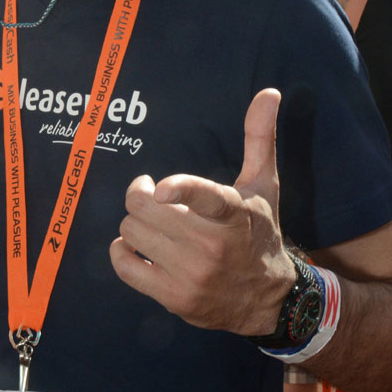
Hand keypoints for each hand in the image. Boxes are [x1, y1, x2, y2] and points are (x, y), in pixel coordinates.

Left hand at [109, 89, 294, 334]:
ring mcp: (192, 275)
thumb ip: (260, 138)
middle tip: (152, 195)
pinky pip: (124, 265)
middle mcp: (212, 247)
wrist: (268, 300)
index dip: (180, 190)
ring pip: (131, 231)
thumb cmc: (259, 232)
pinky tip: (139, 246)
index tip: (160, 187)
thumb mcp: (264, 186)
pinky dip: (122, 251)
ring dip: (135, 223)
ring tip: (154, 223)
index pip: (206, 198)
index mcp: (234, 214)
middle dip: (142, 196)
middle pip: (144, 207)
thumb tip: (269, 92)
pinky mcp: (174, 298)